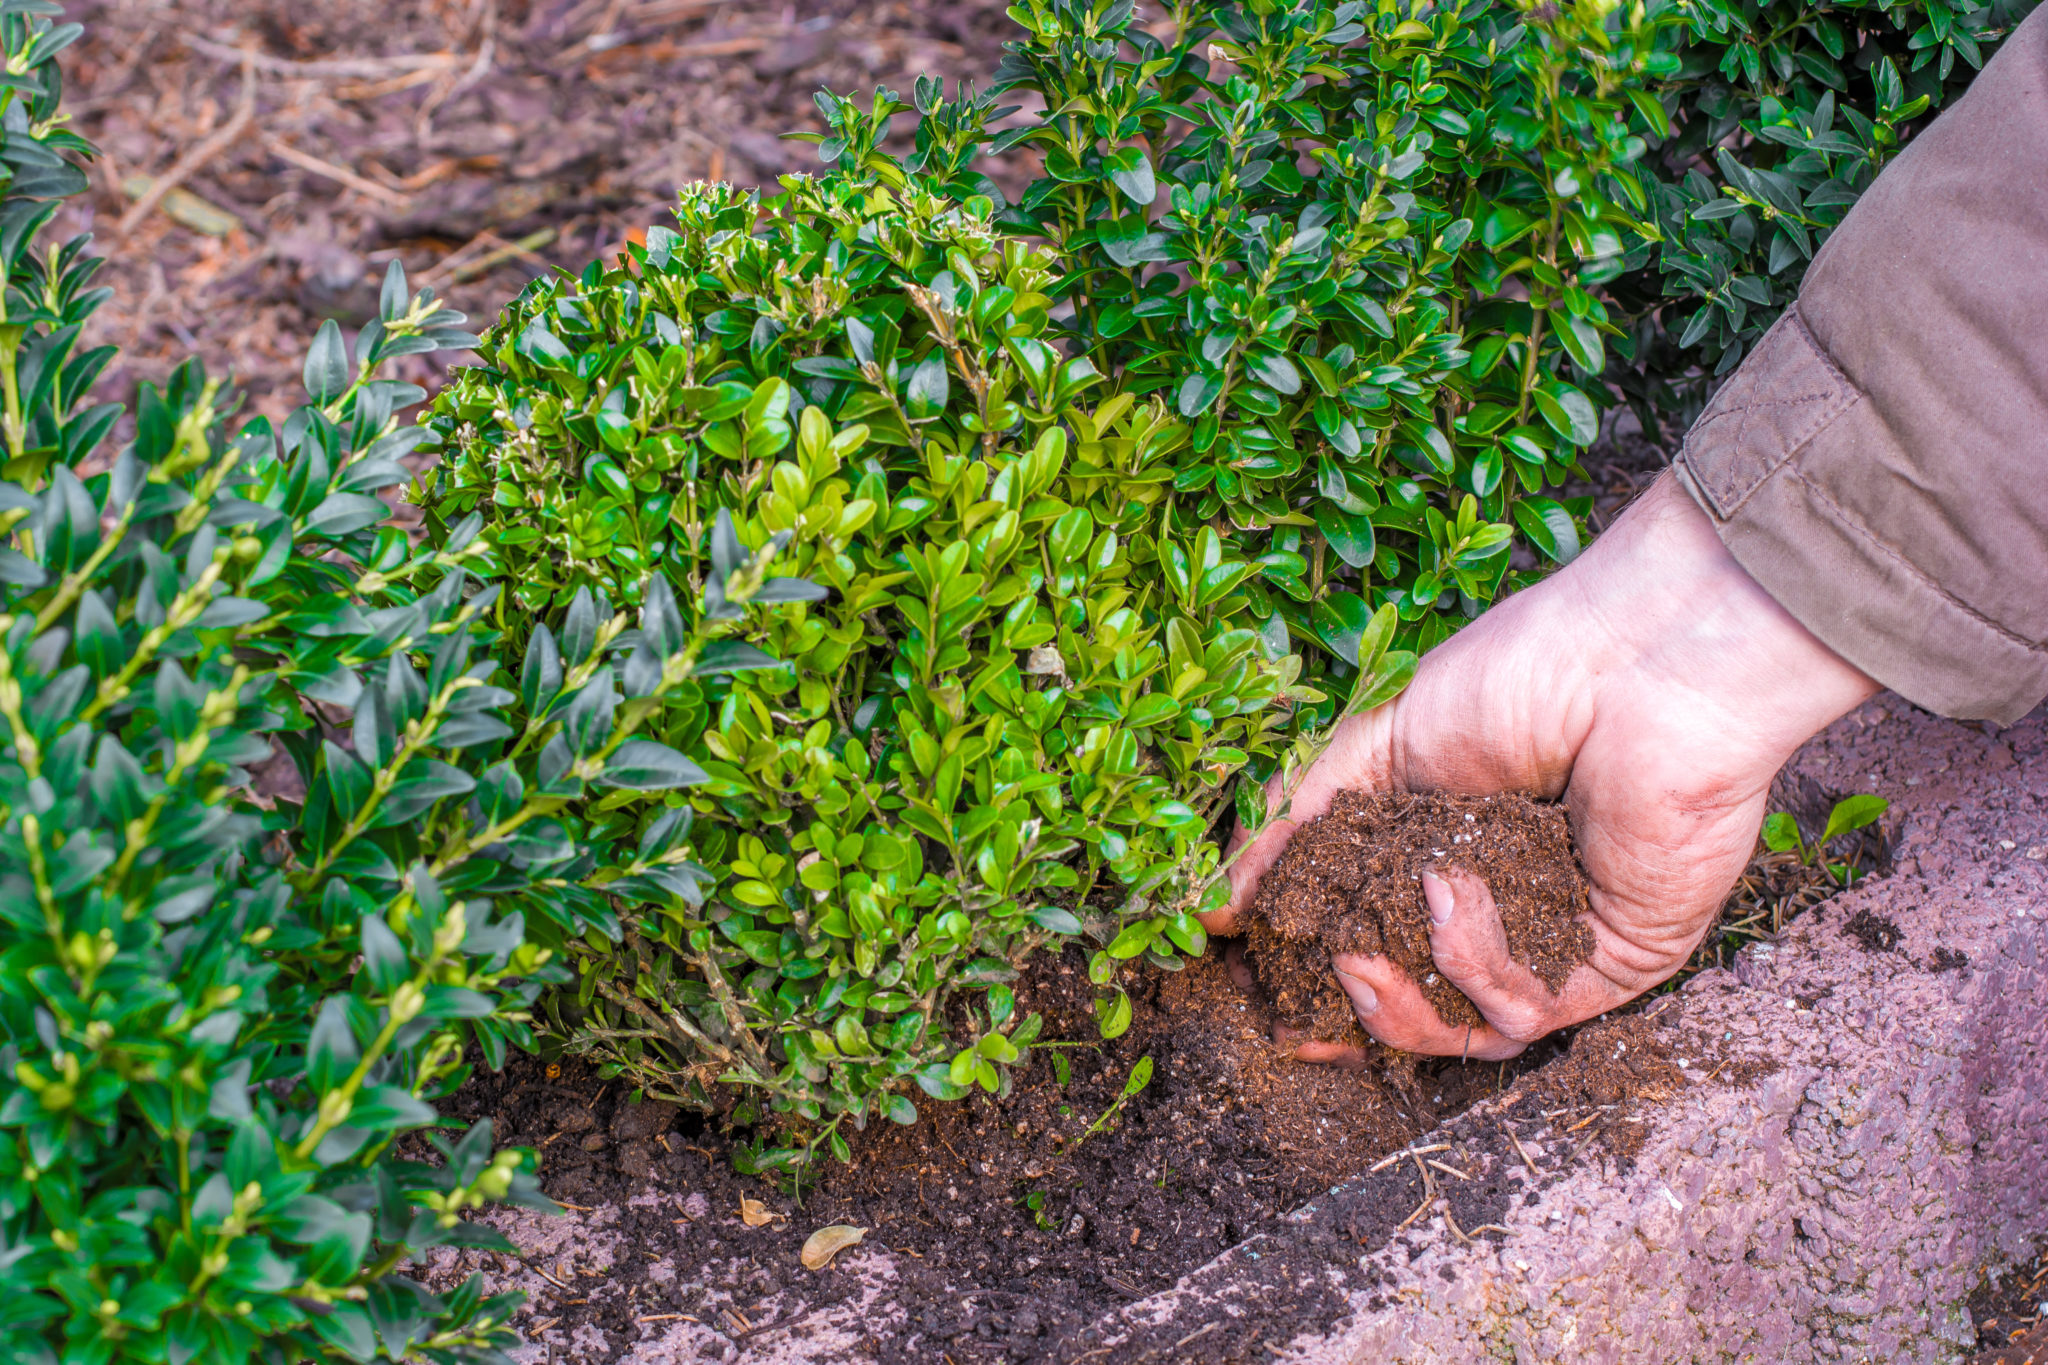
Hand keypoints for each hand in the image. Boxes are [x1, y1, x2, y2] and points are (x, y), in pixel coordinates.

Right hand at [1203, 473, 1877, 1059]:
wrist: (1635, 662)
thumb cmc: (1522, 678)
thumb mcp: (1379, 745)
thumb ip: (1298, 825)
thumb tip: (1218, 907)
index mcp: (1452, 861)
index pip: (1380, 948)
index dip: (1319, 981)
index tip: (1261, 992)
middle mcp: (1509, 911)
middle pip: (1421, 1010)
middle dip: (1355, 1016)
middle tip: (1306, 1004)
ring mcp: (1562, 943)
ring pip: (1469, 1031)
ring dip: (1401, 1007)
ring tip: (1362, 957)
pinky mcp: (1613, 963)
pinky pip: (1526, 1010)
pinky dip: (1471, 961)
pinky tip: (1451, 891)